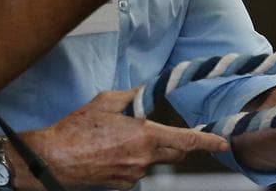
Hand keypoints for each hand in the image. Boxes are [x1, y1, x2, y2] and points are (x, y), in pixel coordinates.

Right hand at [27, 89, 228, 189]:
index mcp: (145, 136)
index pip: (186, 140)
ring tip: (121, 141)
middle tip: (166, 133)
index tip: (224, 143)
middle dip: (178, 144)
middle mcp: (144, 158)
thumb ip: (133, 97)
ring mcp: (133, 175)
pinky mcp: (122, 185)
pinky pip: (137, 172)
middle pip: (176, 153)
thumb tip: (146, 92)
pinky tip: (113, 153)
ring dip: (150, 151)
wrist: (51, 160)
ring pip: (155, 162)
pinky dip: (133, 161)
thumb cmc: (77, 129)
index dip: (208, 142)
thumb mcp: (106, 102)